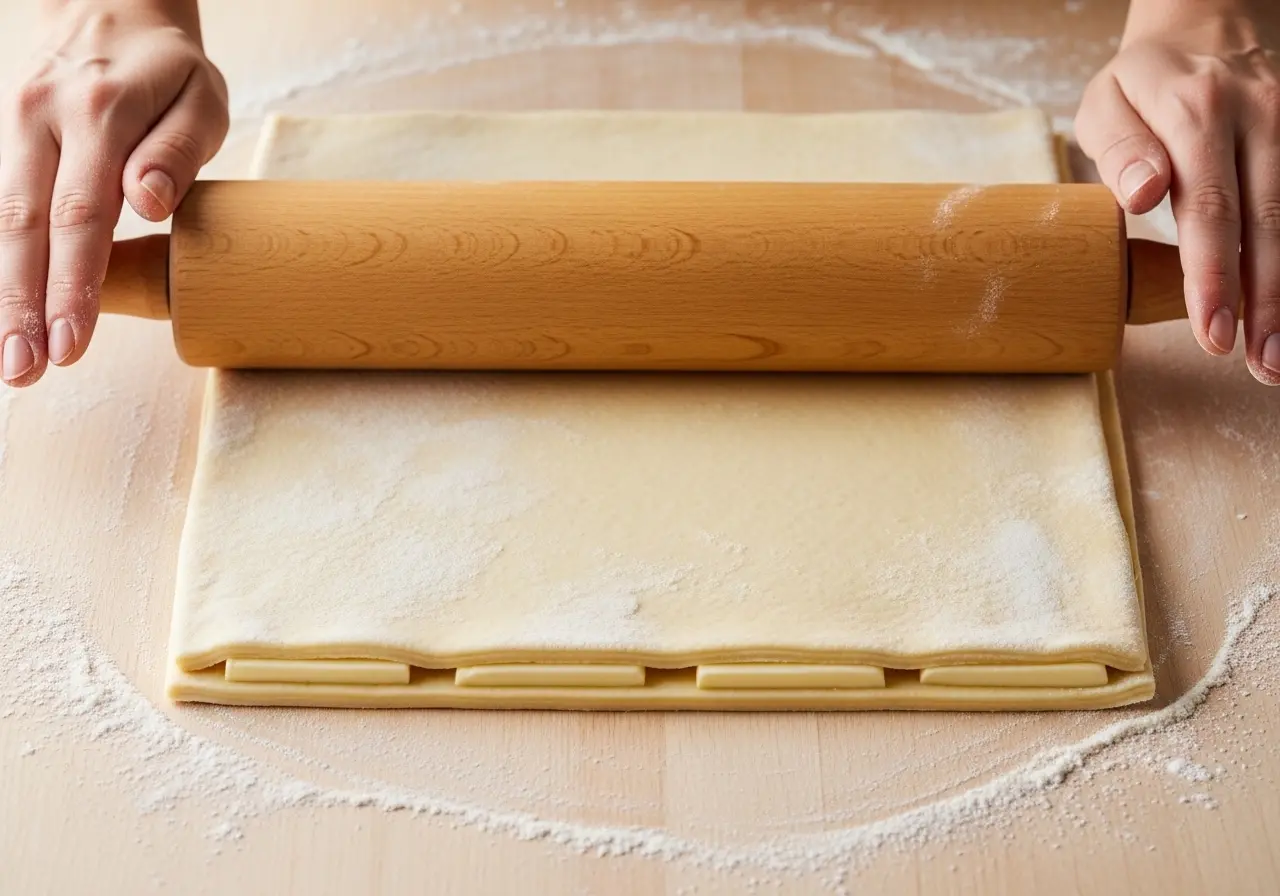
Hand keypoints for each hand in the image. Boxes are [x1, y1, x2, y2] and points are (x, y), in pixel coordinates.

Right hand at [0, 0, 226, 386]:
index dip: (73, 284)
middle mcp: (42, 120)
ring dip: (5, 294)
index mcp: (98, 113)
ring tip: (11, 360)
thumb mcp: (201, 97)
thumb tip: (146, 203)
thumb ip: (177, 150)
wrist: (111, 5)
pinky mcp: (8, 141)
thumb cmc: (169, 68)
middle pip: (25, 226)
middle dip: (24, 306)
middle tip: (25, 371)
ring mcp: (15, 128)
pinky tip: (8, 312)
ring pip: (1, 221)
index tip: (72, 341)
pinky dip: (2, 263)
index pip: (80, 214)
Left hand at [1075, 0, 1279, 384]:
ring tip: (1275, 355)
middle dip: (1264, 302)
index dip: (1214, 276)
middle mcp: (1259, 118)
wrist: (1203, 25)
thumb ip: (1121, 151)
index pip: (1210, 207)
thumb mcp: (1107, 104)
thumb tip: (1143, 197)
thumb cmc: (1141, 82)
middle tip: (1258, 364)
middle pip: (1267, 222)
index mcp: (1198, 113)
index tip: (1213, 332)